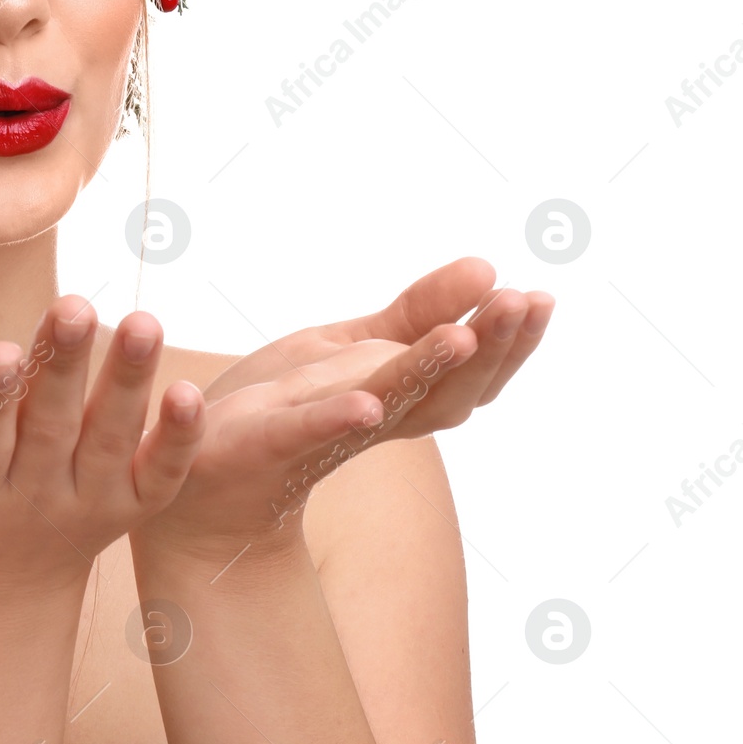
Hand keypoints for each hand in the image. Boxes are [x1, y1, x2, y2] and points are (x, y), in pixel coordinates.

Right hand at [0, 296, 207, 594]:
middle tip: (72, 306)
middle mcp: (33, 492)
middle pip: (50, 427)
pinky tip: (190, 393)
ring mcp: (89, 500)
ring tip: (143, 324)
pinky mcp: (134, 505)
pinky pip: (161, 477)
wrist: (0, 572)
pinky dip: (178, 441)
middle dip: (61, 367)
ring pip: (110, 441)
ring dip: (128, 383)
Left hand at [132, 256, 555, 562]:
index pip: (471, 373)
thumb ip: (418, 312)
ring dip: (429, 371)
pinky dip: (338, 419)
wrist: (203, 475)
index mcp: (399, 398)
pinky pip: (309, 433)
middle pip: (449, 392)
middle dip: (490, 348)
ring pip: (392, 407)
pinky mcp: (269, 441)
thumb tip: (489, 267)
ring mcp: (327, 434)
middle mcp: (376, 422)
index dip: (509, 342)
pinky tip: (365, 405)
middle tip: (521, 300)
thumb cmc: (284, 405)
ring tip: (462, 335)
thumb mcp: (354, 345)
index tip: (538, 297)